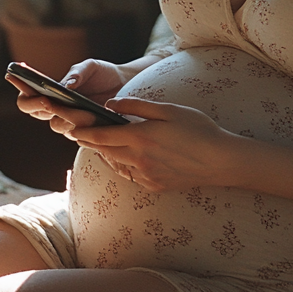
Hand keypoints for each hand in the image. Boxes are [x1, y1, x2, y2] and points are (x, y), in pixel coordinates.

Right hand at [6, 59, 130, 136]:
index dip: (22, 92)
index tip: (22, 84)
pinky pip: (77, 134)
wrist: (125, 84)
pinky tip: (91, 117)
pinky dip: (82, 126)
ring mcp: (69, 121)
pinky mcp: (85, 131)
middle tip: (46, 100)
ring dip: (65, 116)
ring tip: (78, 109)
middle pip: (36, 113)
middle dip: (38, 106)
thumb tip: (65, 85)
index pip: (28, 96)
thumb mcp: (90, 67)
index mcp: (50, 92)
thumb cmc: (102, 74)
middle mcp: (55, 109)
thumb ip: (77, 74)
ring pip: (57, 125)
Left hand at [67, 97, 237, 192]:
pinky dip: (122, 165)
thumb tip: (111, 105)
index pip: (101, 136)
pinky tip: (127, 156)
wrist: (221, 161)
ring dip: (106, 153)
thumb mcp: (168, 109)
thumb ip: (136, 107)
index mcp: (141, 137)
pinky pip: (129, 175)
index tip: (71, 127)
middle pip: (104, 152)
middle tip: (80, 132)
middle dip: (91, 142)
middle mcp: (139, 160)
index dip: (83, 132)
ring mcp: (146, 176)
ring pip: (115, 164)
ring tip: (102, 142)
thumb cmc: (198, 129)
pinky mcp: (154, 186)